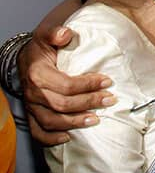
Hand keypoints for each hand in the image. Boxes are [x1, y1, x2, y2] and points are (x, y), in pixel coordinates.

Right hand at [19, 0, 114, 145]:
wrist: (26, 59)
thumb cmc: (42, 48)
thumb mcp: (47, 35)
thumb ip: (55, 33)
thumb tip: (65, 33)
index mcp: (38, 73)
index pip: (66, 85)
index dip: (88, 85)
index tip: (108, 82)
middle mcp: (33, 92)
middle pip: (62, 104)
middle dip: (89, 102)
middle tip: (109, 100)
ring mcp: (31, 106)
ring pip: (52, 121)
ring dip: (75, 123)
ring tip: (96, 119)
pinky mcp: (31, 115)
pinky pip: (38, 132)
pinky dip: (51, 139)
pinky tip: (68, 138)